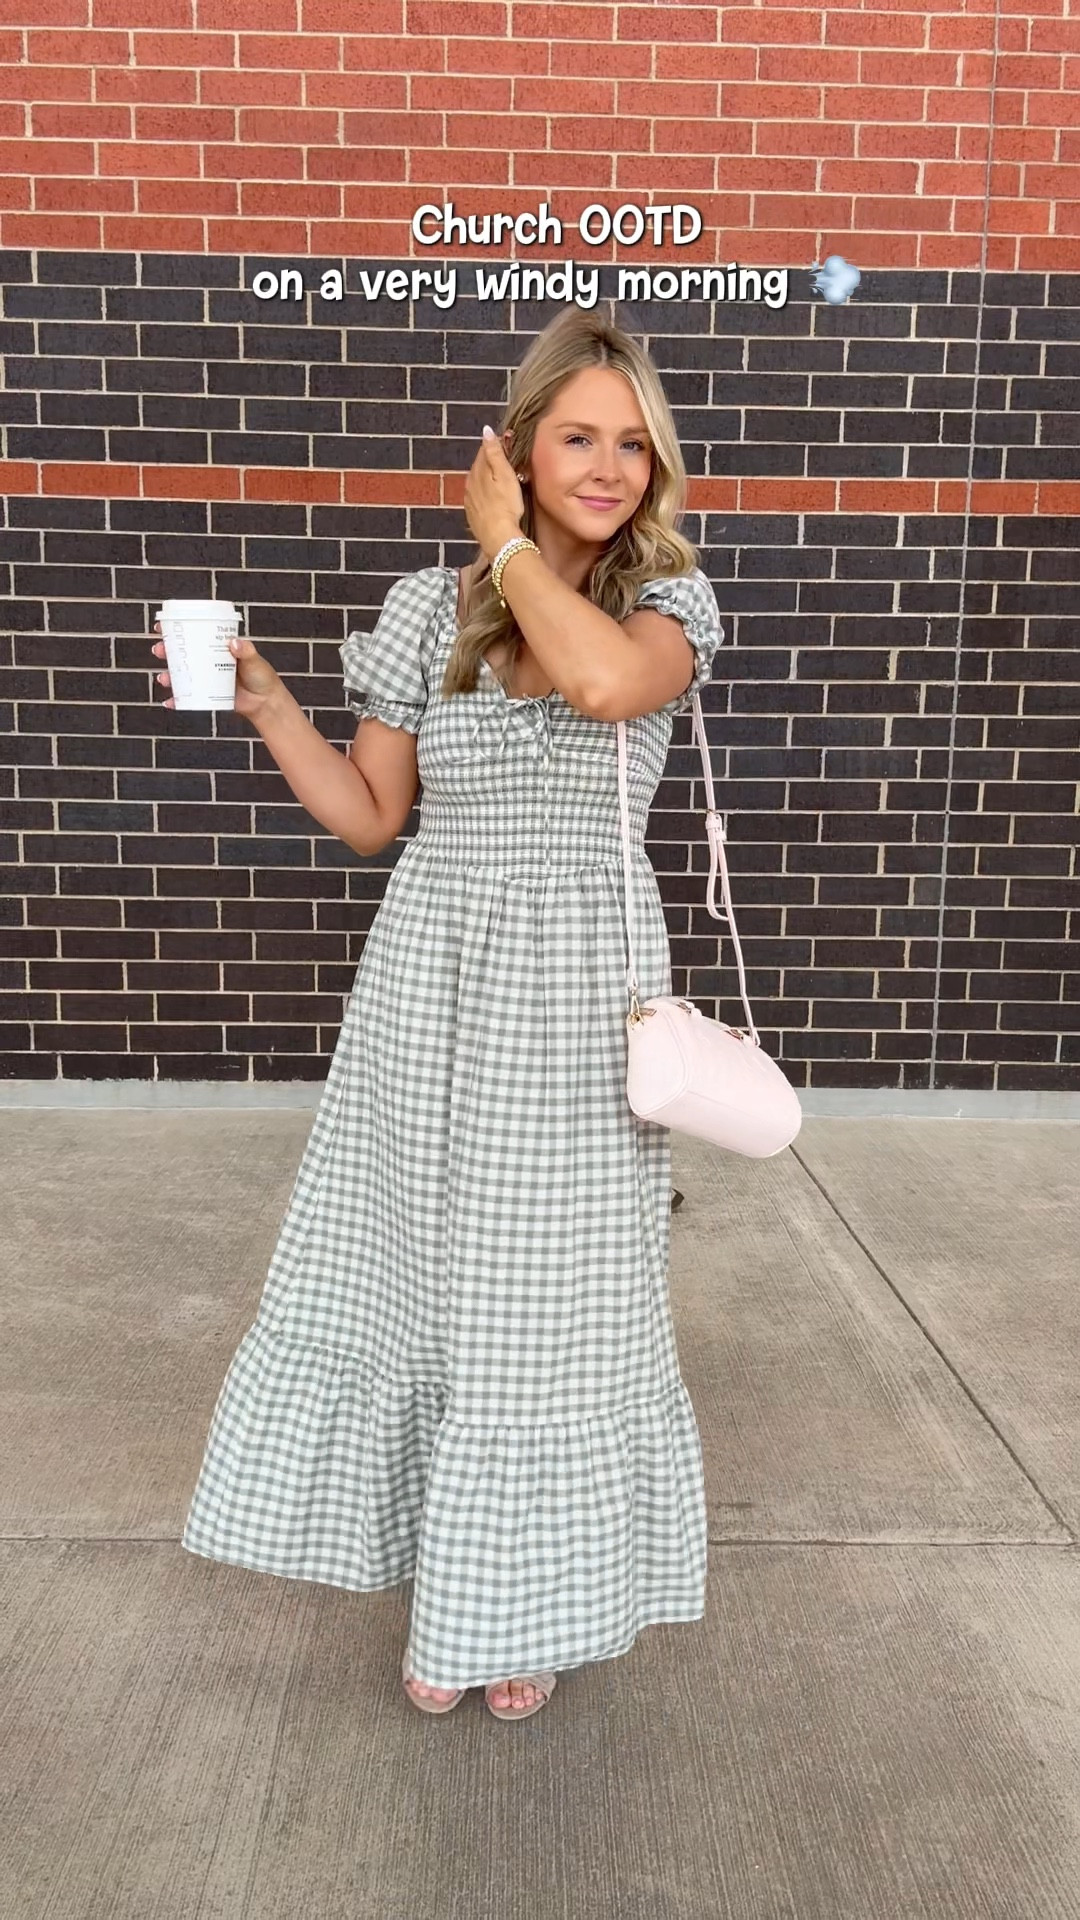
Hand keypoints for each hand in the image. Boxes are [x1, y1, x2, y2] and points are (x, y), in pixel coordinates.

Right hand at [151, 620, 281, 722]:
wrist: (266, 702)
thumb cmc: (261, 676)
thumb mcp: (254, 660)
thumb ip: (246, 652)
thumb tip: (234, 643)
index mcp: (216, 647)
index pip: (194, 635)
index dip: (176, 630)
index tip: (162, 627)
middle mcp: (208, 661)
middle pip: (182, 654)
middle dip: (166, 651)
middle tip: (159, 650)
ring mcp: (206, 678)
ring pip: (181, 675)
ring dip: (168, 675)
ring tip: (164, 678)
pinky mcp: (207, 695)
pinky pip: (188, 697)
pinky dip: (177, 700)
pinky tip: (169, 702)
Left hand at [463, 426, 524, 561]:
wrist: (498, 537)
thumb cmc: (506, 505)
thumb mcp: (504, 474)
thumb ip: (495, 452)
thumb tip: (486, 431)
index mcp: (477, 471)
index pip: (484, 451)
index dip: (497, 446)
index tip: (509, 446)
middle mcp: (469, 484)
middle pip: (480, 467)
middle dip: (492, 464)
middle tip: (509, 465)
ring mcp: (469, 500)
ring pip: (478, 483)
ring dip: (488, 480)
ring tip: (502, 483)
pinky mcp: (472, 515)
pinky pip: (478, 498)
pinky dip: (485, 495)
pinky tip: (494, 500)